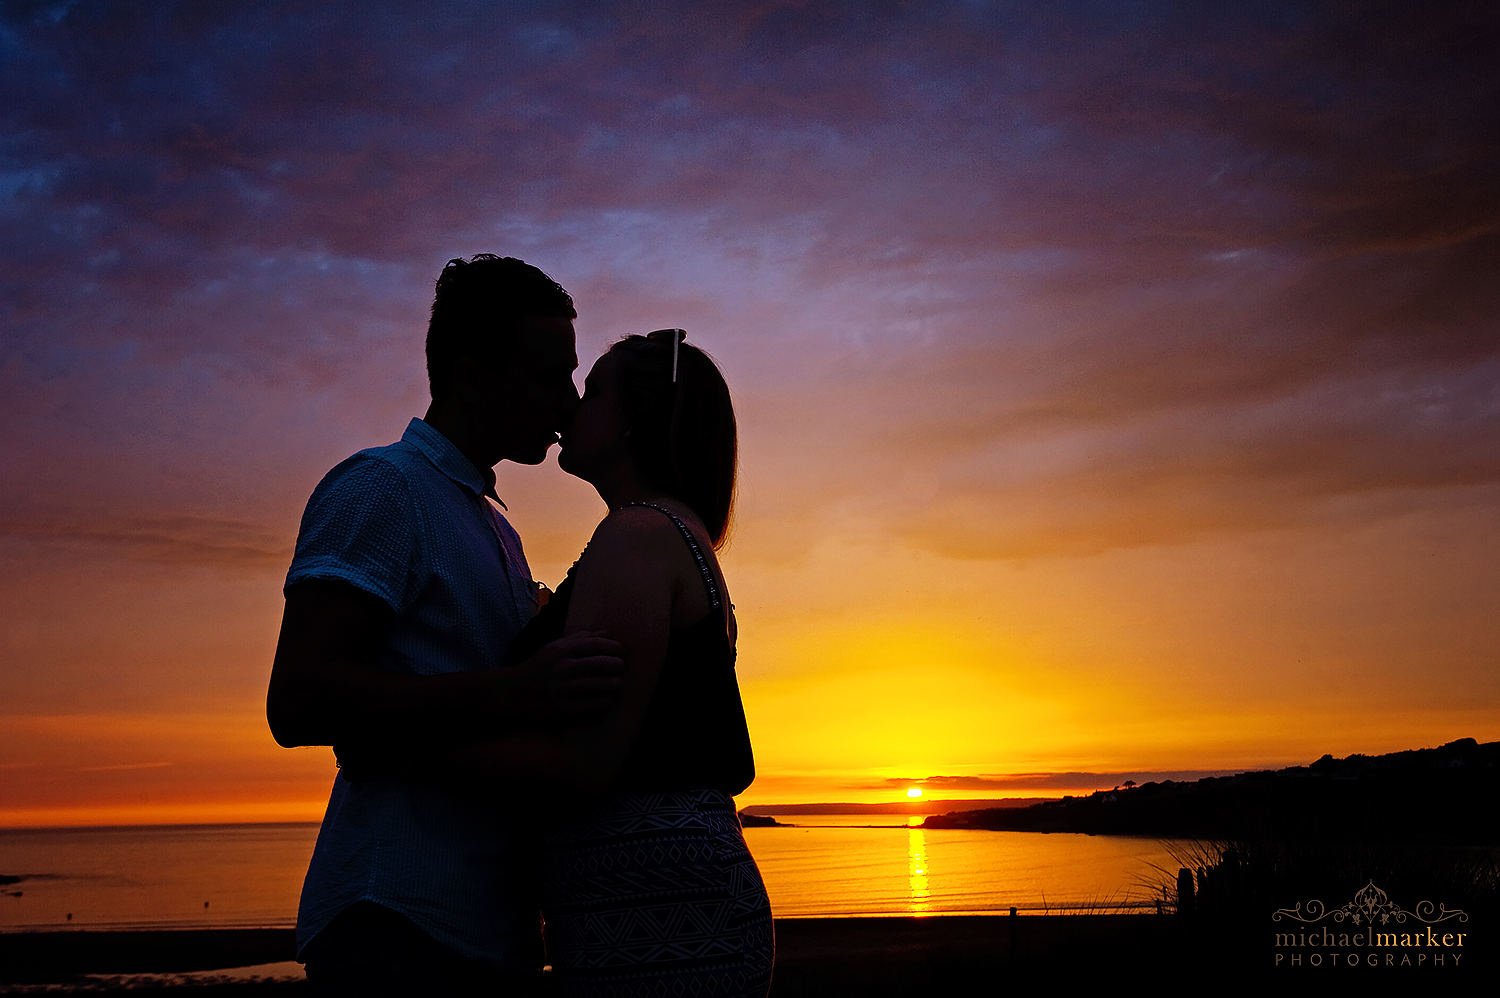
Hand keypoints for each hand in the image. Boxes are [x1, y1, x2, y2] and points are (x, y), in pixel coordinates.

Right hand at [505, 631, 625, 721]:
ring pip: (595, 685)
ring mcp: (560, 688)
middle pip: (598, 663)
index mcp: (559, 650)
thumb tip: (605, 632)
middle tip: (623, 667)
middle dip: (616, 665)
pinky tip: (608, 700)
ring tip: (619, 683)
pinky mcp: (559, 707)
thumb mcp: (554, 648)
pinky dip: (601, 702)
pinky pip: (587, 704)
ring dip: (613, 684)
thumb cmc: (539, 667)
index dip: (613, 646)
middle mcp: (560, 667)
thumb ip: (579, 639)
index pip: (594, 644)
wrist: (513, 692)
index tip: (622, 650)